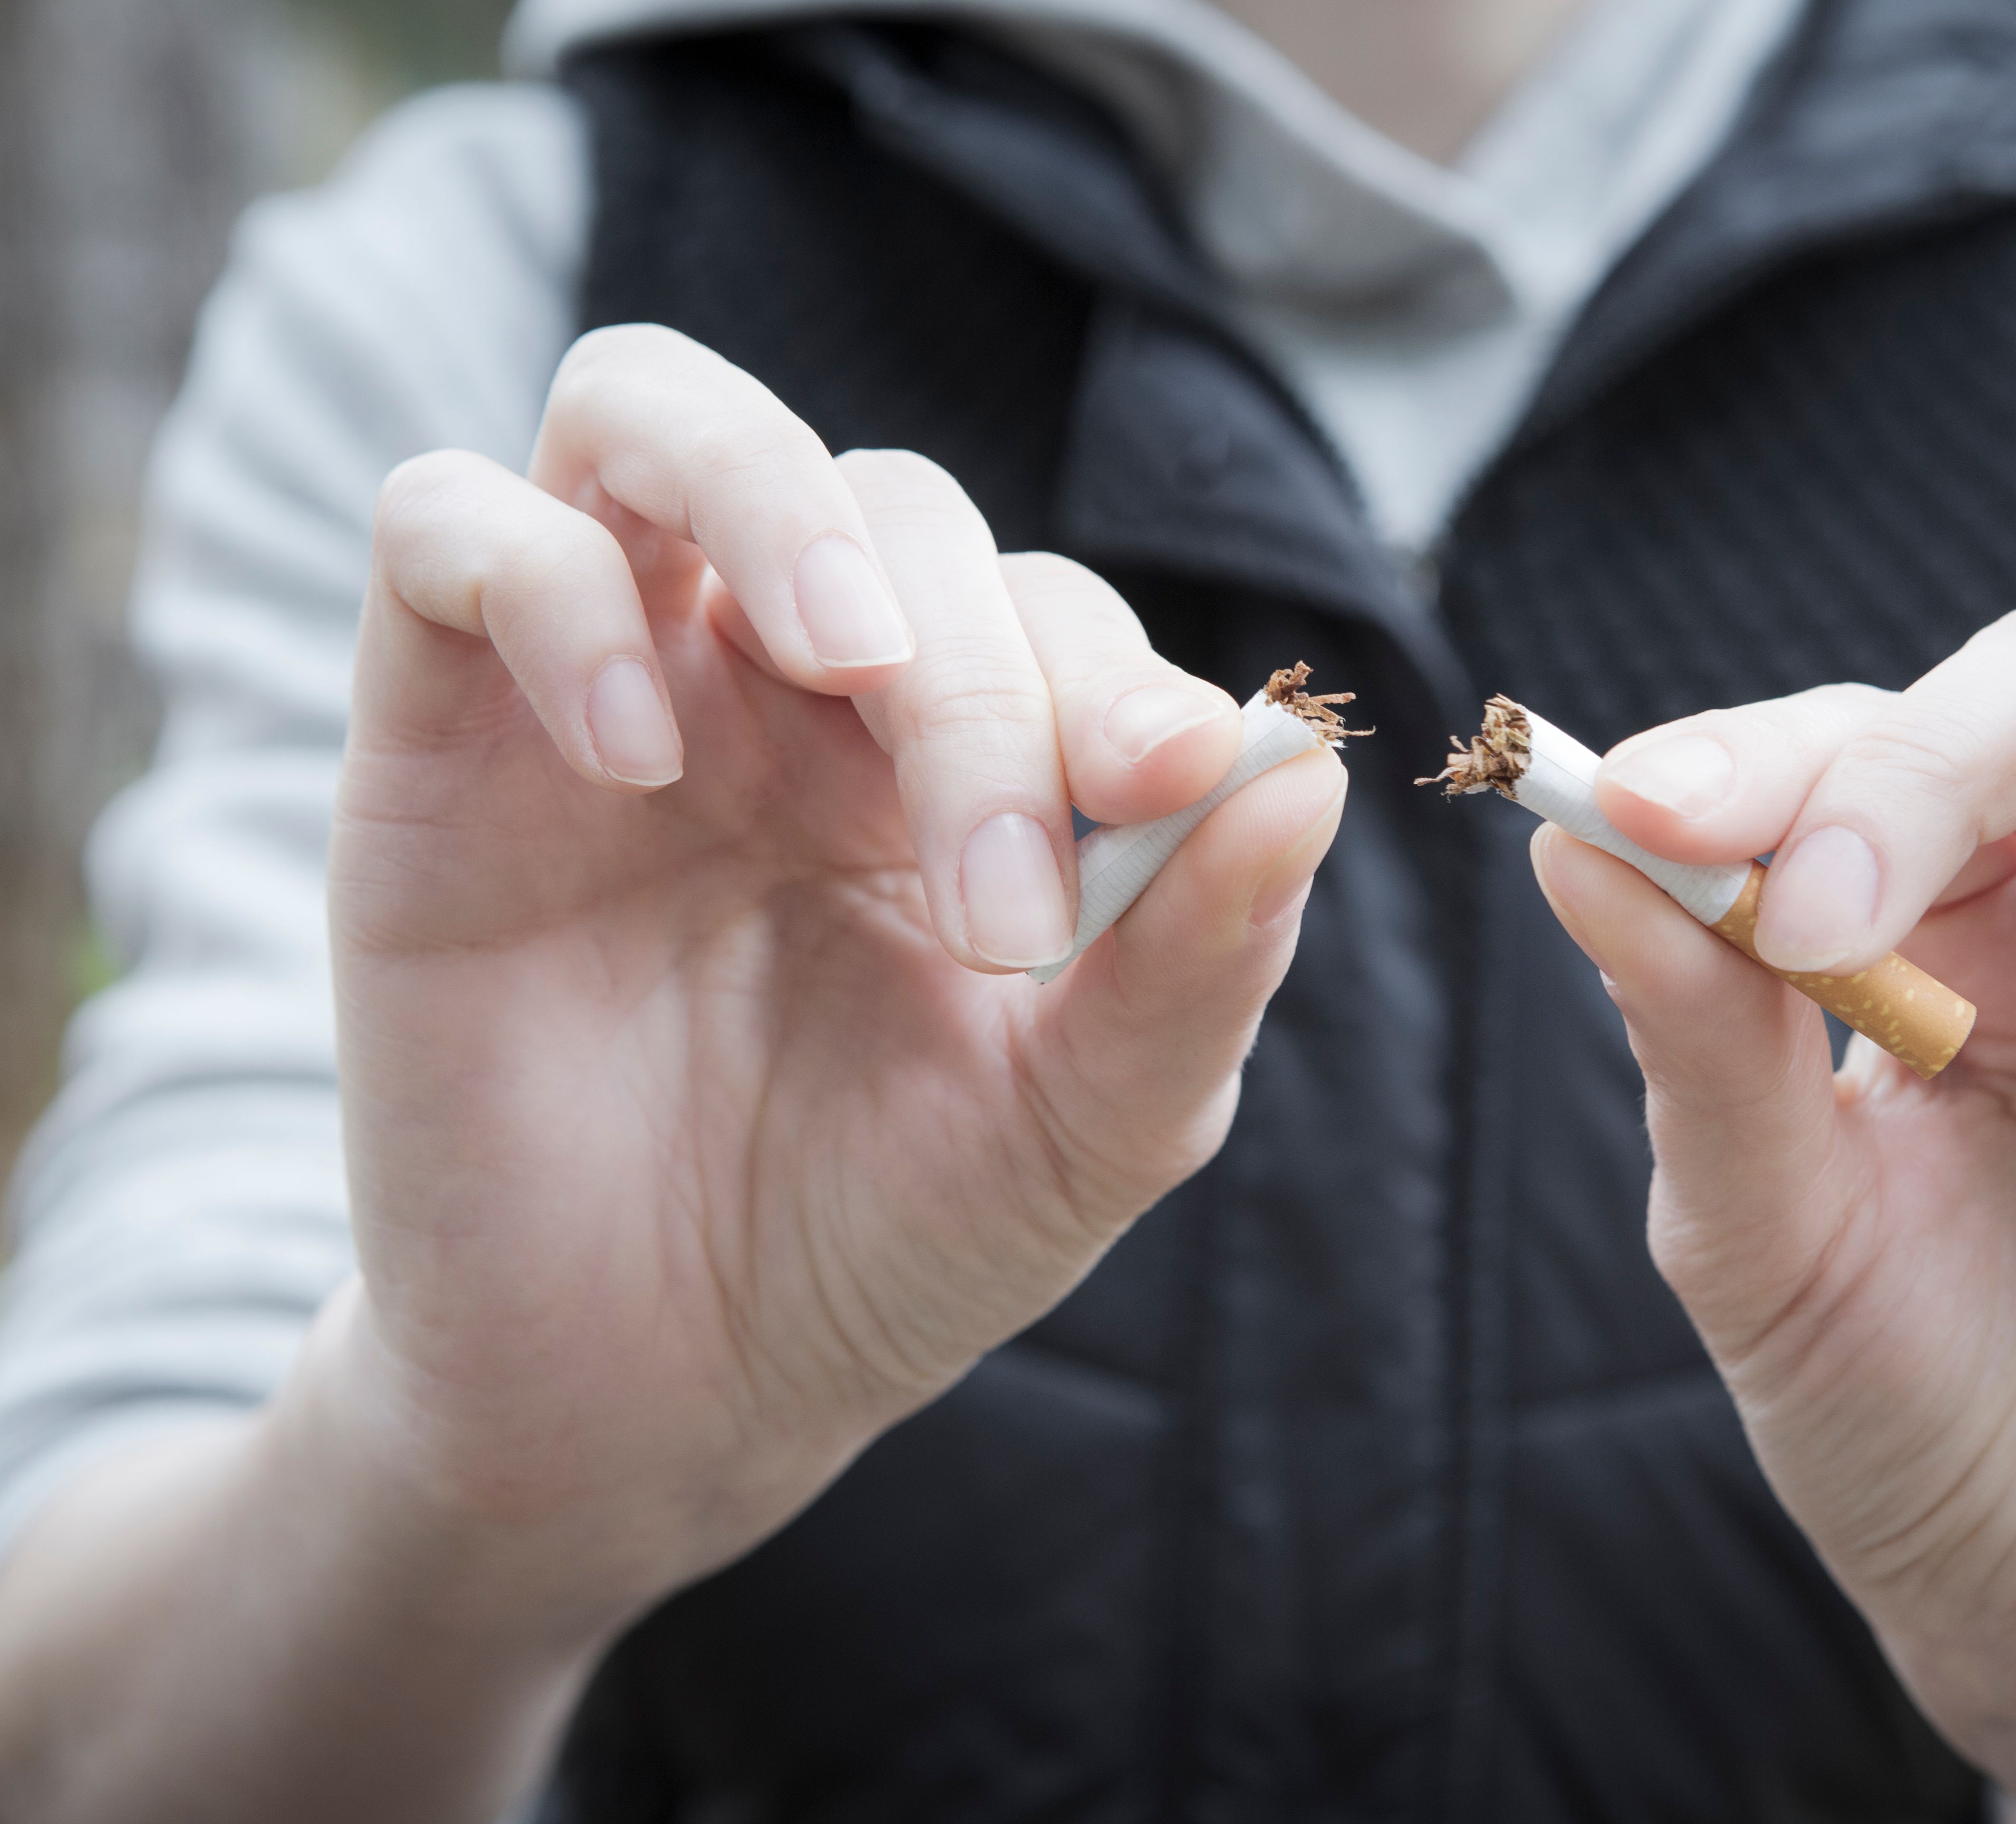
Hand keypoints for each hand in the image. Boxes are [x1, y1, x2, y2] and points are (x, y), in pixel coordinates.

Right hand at [323, 326, 1345, 1637]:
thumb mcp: (1083, 1122)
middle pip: (893, 511)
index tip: (1167, 786)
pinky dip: (549, 589)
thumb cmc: (883, 1246)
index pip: (1048, 610)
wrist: (664, 1402)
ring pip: (656, 410)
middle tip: (1001, 904)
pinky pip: (448, 530)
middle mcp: (783, 691)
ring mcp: (609, 689)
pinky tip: (634, 760)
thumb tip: (1311, 767)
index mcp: (952, 760)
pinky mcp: (431, 734)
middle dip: (977, 682)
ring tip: (849, 663)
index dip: (1118, 676)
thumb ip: (1200, 951)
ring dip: (775, 499)